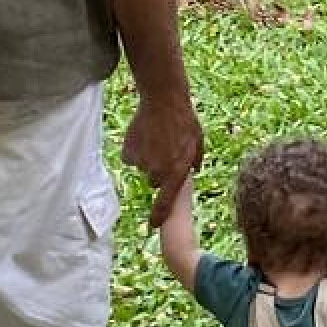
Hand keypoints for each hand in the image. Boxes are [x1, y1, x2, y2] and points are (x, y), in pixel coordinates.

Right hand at [123, 95, 204, 227]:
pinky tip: (143, 135)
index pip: (166, 201)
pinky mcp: (128, 153)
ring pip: (142, 167)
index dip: (159, 216)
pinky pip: (130, 157)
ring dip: (148, 157)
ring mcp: (142, 163)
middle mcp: (158, 171)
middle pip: (154, 181)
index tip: (153, 226)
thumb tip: (194, 172)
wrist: (163, 99)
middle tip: (166, 149)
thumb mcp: (197, 140)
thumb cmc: (185, 119)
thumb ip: (195, 160)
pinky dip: (135, 150)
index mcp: (177, 171)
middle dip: (160, 170)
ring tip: (157, 138)